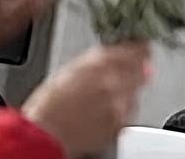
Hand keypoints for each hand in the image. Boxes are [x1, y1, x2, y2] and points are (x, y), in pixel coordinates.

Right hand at [22, 42, 151, 157]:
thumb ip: (101, 59)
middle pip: (141, 70)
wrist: (43, 135)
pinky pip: (129, 112)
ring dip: (126, 93)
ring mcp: (120, 103)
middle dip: (133, 71)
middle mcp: (114, 81)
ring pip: (135, 92)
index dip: (140, 49)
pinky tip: (100, 113)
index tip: (141, 49)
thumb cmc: (49, 104)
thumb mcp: (72, 68)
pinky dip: (120, 111)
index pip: (138, 49)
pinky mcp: (121, 123)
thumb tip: (122, 53)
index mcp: (101, 62)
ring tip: (100, 100)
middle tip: (117, 77)